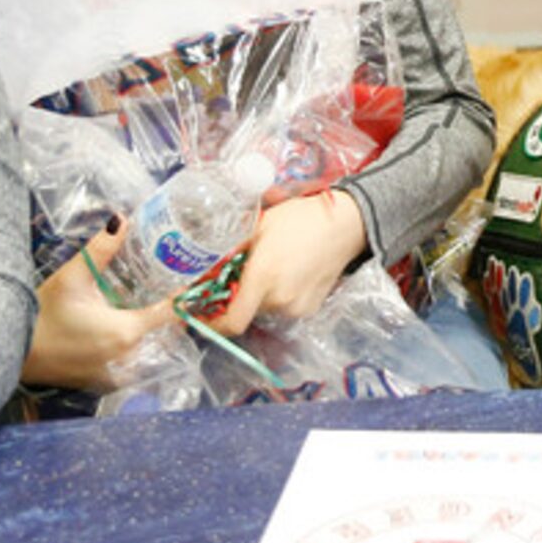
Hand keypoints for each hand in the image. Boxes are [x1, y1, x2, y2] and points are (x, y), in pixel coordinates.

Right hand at [28, 223, 179, 390]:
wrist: (8, 351)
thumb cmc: (42, 314)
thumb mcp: (73, 277)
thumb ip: (101, 249)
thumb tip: (121, 219)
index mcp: (127, 331)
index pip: (169, 314)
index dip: (180, 296)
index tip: (188, 281)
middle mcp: (127, 357)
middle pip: (161, 333)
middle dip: (165, 312)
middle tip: (165, 288)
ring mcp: (114, 374)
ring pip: (145, 350)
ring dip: (148, 331)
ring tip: (145, 306)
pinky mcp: (99, 382)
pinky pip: (126, 364)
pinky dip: (129, 348)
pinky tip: (118, 329)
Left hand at [205, 188, 368, 336]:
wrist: (346, 224)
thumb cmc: (300, 218)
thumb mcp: (259, 226)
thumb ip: (233, 250)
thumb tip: (205, 267)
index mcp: (263, 277)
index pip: (231, 321)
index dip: (210, 324)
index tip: (195, 316)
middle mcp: (280, 299)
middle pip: (245, 311)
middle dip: (235, 297)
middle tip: (235, 275)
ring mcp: (298, 307)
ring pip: (263, 308)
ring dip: (257, 294)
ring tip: (266, 268)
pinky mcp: (311, 308)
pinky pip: (283, 307)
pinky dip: (276, 295)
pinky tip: (286, 272)